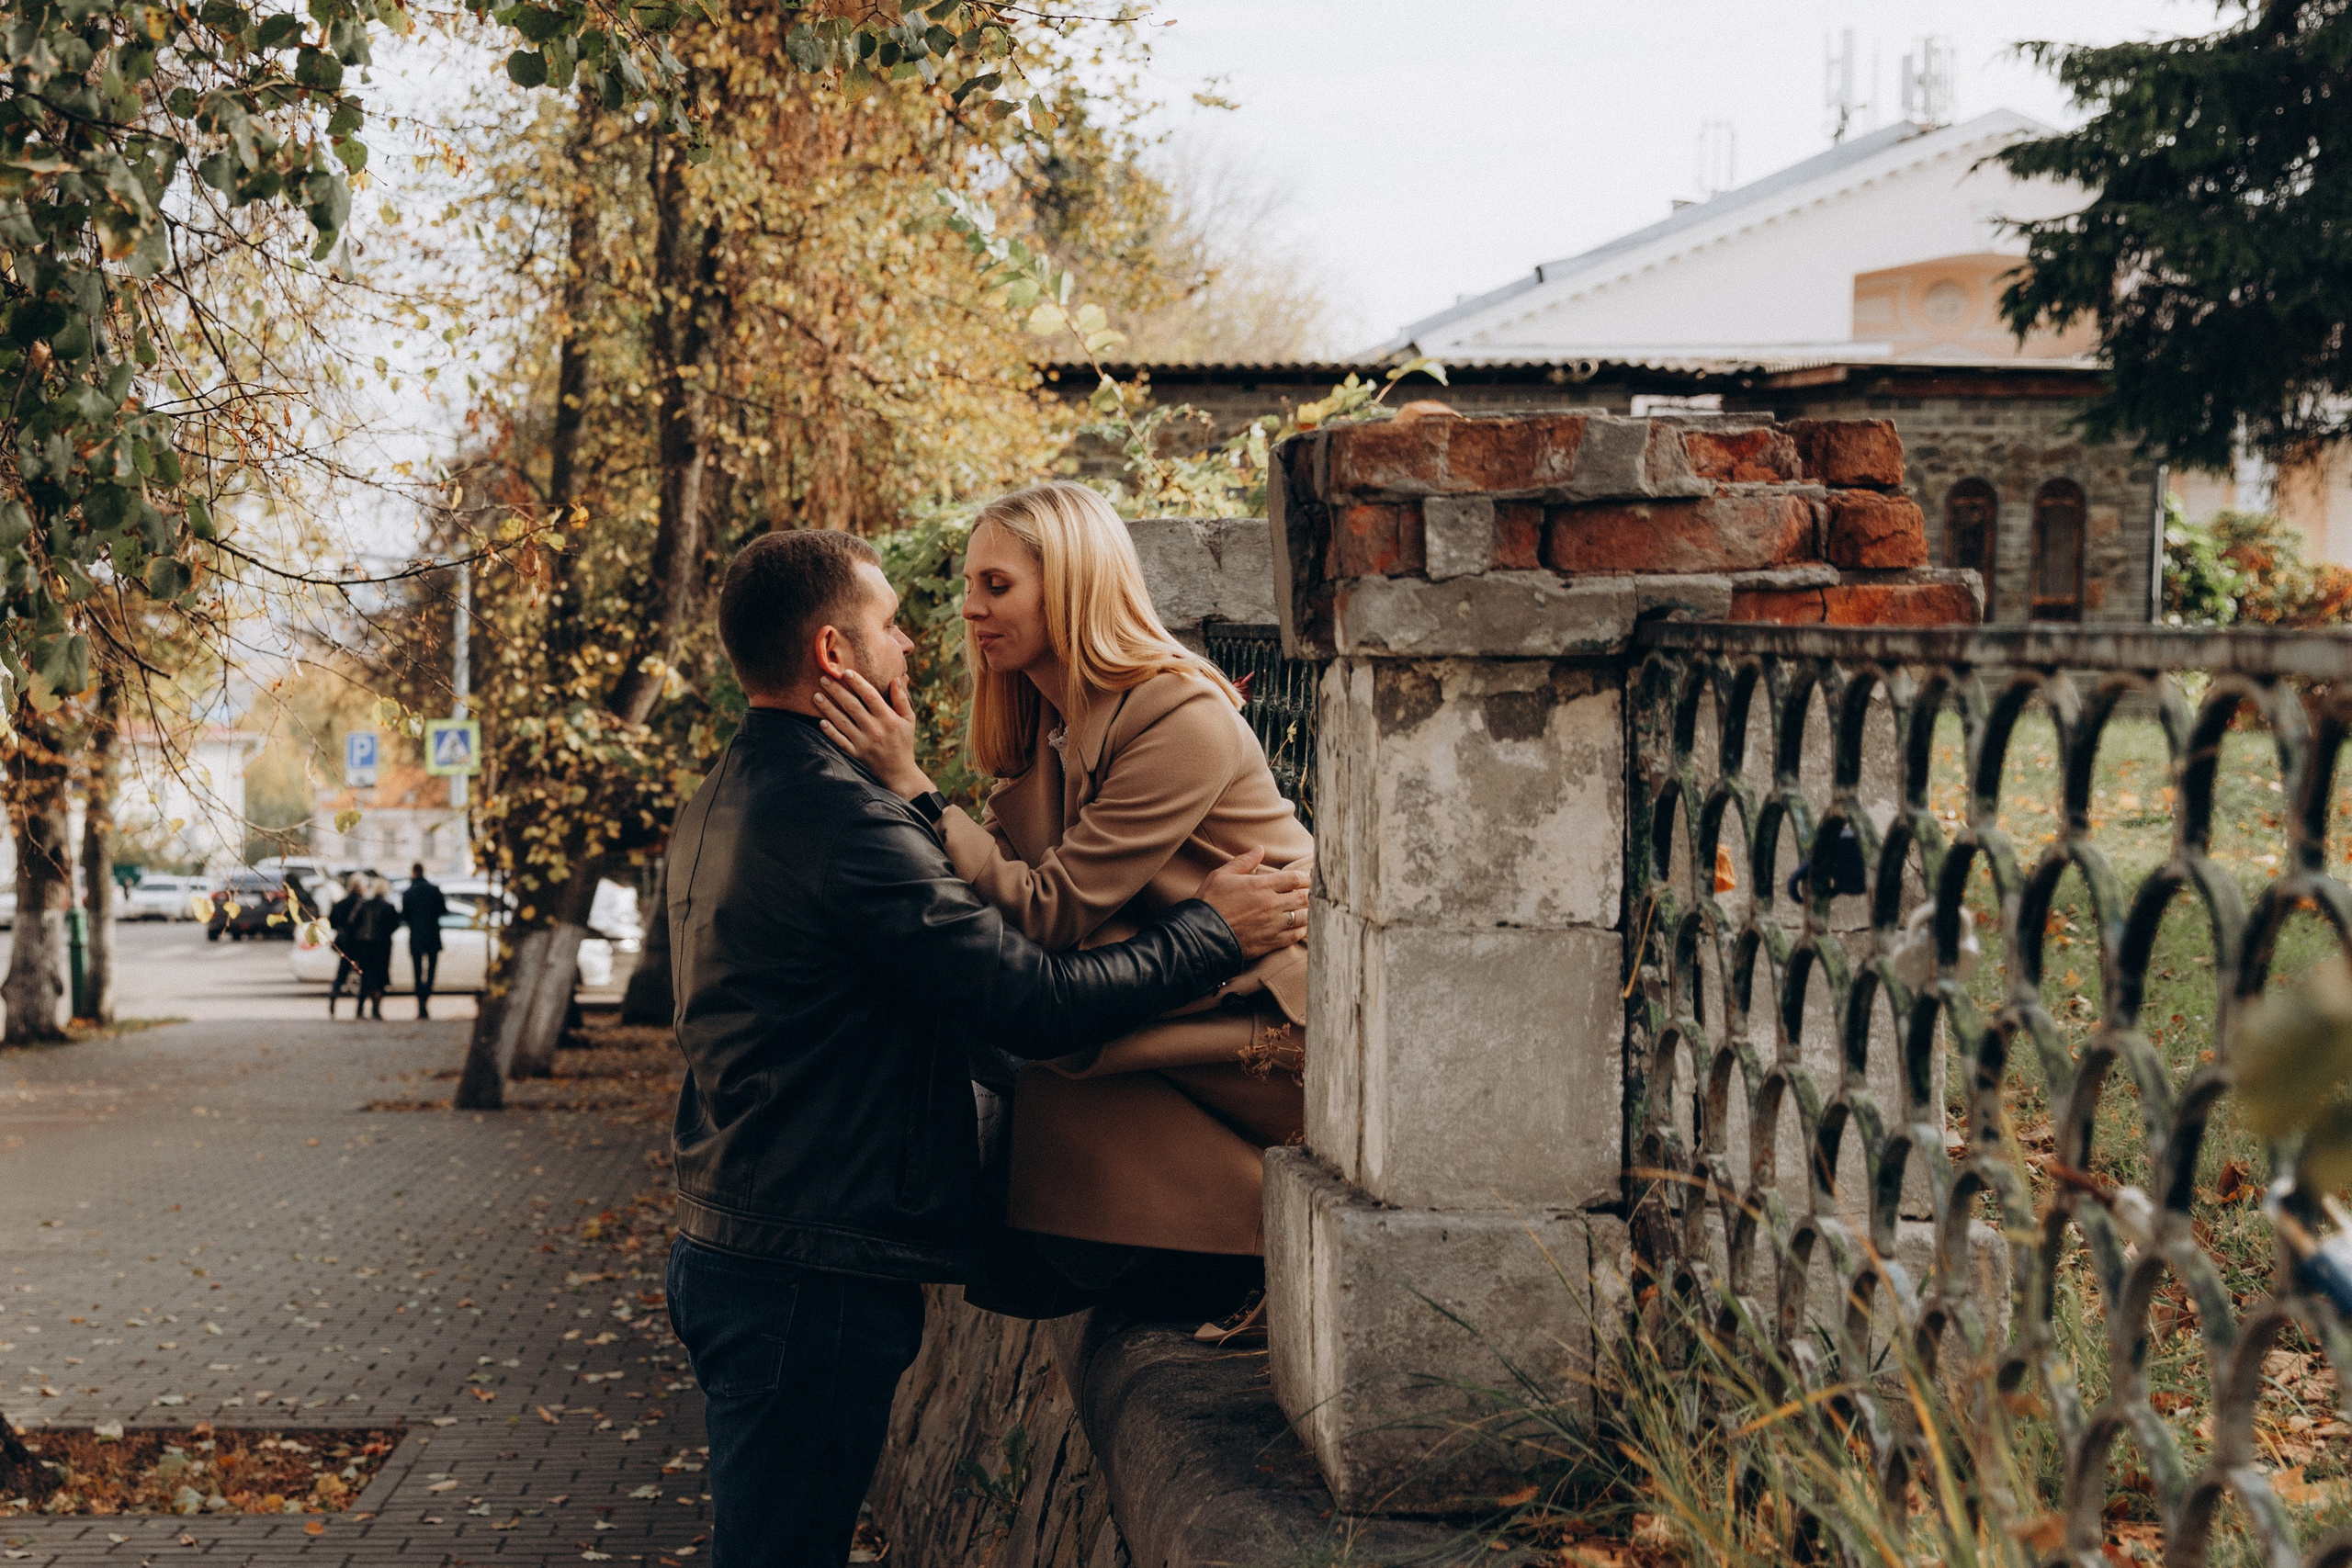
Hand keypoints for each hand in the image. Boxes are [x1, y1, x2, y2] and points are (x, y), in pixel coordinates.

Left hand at [815, 669, 931, 798]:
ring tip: (816, 695)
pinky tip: (821, 722)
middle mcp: (874, 729)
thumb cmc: (904, 741)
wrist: (899, 772)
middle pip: (852, 706)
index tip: (846, 672)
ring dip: (828, 708)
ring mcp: (863, 742)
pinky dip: (830, 732)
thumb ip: (901, 699)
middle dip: (837, 691)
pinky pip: (840, 741)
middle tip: (824, 678)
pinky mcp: (855, 753)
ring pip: (842, 722)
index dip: (858, 683)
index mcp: (888, 719)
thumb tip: (895, 679)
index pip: (870, 696)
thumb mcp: (909, 720)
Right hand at [1195, 847, 1309, 959]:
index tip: (1309, 878)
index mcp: (1261, 886)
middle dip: (1311, 894)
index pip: (1294, 879)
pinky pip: (1294, 936)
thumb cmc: (1210, 903)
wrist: (1202, 935)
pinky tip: (1303, 927)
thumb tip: (1259, 849)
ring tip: (1312, 909)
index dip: (1306, 878)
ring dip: (1309, 912)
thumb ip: (1243, 861)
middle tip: (1315, 893)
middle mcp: (1271, 905)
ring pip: (1303, 917)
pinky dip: (1302, 931)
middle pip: (1303, 898)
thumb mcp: (1222, 875)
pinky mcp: (1270, 942)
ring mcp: (1272, 925)